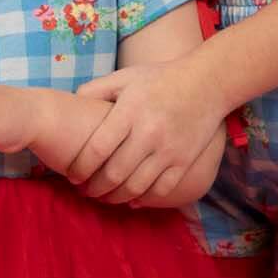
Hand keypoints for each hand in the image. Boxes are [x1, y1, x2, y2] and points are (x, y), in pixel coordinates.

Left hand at [67, 57, 224, 205]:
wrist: (207, 83)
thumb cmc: (159, 79)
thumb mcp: (124, 77)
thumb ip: (95, 90)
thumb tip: (69, 104)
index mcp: (129, 112)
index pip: (97, 149)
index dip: (80, 168)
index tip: (72, 175)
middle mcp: (148, 133)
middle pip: (114, 174)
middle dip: (94, 188)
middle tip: (84, 191)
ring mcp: (168, 150)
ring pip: (135, 187)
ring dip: (114, 198)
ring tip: (104, 197)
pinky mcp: (184, 160)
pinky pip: (160, 189)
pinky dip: (143, 199)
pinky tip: (131, 200)